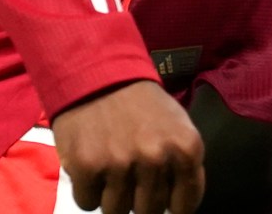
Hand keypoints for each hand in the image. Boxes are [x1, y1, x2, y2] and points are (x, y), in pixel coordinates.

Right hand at [52, 80, 204, 213]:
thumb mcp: (177, 126)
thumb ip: (182, 166)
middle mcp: (156, 158)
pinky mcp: (86, 166)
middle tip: (131, 175)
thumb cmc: (140, 104)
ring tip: (110, 166)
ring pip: (117, 211)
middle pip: (149, 212)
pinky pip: (87, 203)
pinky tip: (92, 164)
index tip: (161, 197)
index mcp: (185, 148)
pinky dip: (87, 190)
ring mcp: (120, 163)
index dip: (171, 205)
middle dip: (139, 199)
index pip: (185, 205)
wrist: (97, 72)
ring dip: (111, 195)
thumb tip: (178, 207)